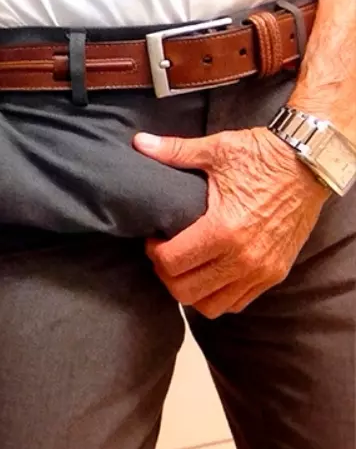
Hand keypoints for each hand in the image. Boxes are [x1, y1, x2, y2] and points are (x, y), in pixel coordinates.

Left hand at [133, 127, 329, 317]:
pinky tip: (209, 275)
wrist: (309, 164)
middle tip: (164, 255)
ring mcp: (261, 271)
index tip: (154, 239)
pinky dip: (217, 296)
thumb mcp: (216, 150)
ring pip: (211, 306)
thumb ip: (173, 151)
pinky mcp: (275, 274)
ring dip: (190, 291)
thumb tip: (138, 142)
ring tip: (185, 267)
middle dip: (166, 275)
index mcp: (224, 229)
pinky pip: (237, 303)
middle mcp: (243, 258)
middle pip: (186, 291)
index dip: (153, 253)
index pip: (172, 262)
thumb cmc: (262, 156)